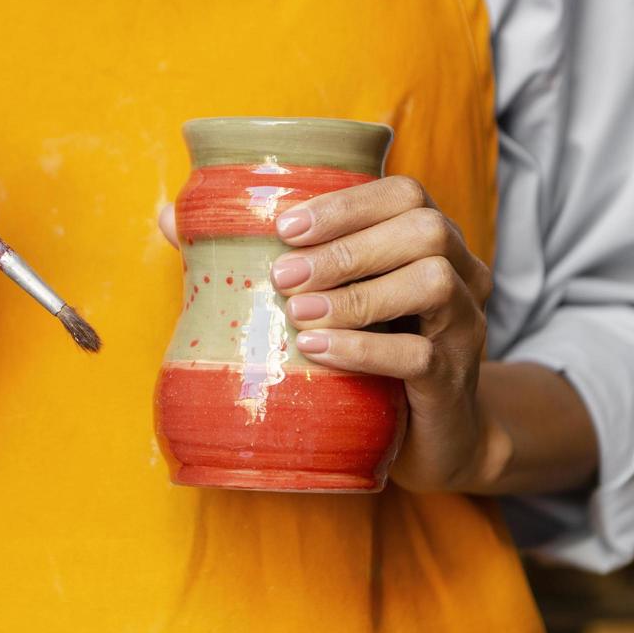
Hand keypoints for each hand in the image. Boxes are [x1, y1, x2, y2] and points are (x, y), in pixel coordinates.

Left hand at [267, 176, 495, 490]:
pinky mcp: (454, 380)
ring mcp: (464, 327)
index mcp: (427, 241)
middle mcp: (459, 273)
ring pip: (431, 283)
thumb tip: (169, 218)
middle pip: (424, 230)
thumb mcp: (322, 299)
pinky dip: (364, 348)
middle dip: (346, 248)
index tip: (285, 228)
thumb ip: (253, 257)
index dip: (346, 205)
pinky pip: (421, 355)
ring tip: (298, 313)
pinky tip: (318, 350)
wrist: (429, 438)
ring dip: (356, 294)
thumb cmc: (364, 352)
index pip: (403, 194)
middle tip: (282, 276)